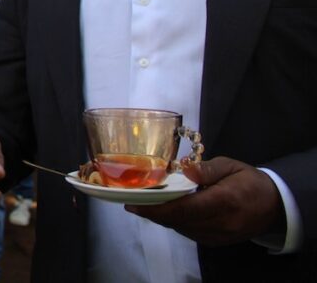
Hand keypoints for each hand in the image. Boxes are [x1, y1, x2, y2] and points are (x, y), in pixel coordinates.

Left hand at [126, 157, 283, 245]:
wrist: (275, 206)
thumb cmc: (249, 181)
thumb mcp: (230, 165)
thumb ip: (206, 169)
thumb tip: (184, 168)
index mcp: (225, 201)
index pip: (185, 209)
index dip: (157, 208)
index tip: (135, 203)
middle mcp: (221, 223)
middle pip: (178, 221)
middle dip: (153, 212)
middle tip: (131, 201)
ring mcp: (219, 236)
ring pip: (181, 228)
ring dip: (162, 217)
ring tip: (143, 203)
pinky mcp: (217, 241)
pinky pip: (189, 232)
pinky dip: (175, 221)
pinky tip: (164, 209)